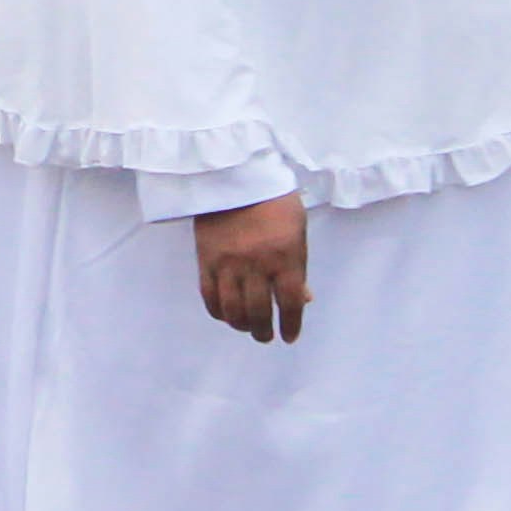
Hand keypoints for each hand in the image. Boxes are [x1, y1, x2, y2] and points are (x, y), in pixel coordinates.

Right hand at [192, 194, 310, 343]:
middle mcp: (257, 265)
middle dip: (264, 331)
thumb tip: (303, 299)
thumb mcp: (297, 230)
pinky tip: (226, 314)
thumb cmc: (274, 200)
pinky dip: (219, 311)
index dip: (291, 325)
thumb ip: (299, 267)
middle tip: (266, 336)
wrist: (235, 174)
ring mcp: (228, 264)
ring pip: (233, 310)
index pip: (290, 304)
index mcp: (285, 256)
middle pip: (260, 312)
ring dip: (241, 325)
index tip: (290, 336)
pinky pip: (210, 296)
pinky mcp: (206, 260)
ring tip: (247, 327)